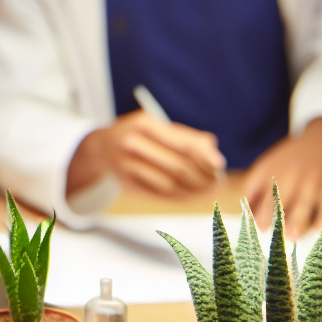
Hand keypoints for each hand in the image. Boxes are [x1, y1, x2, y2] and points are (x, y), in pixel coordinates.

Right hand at [71, 111, 224, 197]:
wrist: (100, 148)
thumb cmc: (138, 135)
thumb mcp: (157, 126)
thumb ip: (187, 137)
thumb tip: (215, 156)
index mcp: (144, 125)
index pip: (182, 144)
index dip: (204, 157)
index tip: (220, 166)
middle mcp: (133, 144)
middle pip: (178, 167)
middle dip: (203, 177)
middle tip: (219, 182)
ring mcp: (127, 166)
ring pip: (170, 184)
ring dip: (195, 190)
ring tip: (209, 190)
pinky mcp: (127, 183)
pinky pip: (160, 194)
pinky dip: (180, 197)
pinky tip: (192, 195)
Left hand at [243, 118, 321, 238]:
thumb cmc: (290, 160)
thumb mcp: (269, 164)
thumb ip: (256, 185)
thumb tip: (245, 213)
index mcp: (271, 167)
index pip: (258, 188)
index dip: (254, 207)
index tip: (252, 225)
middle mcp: (291, 172)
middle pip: (280, 197)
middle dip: (272, 216)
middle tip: (267, 235)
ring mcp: (312, 178)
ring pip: (304, 203)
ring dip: (297, 221)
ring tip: (291, 238)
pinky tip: (319, 229)